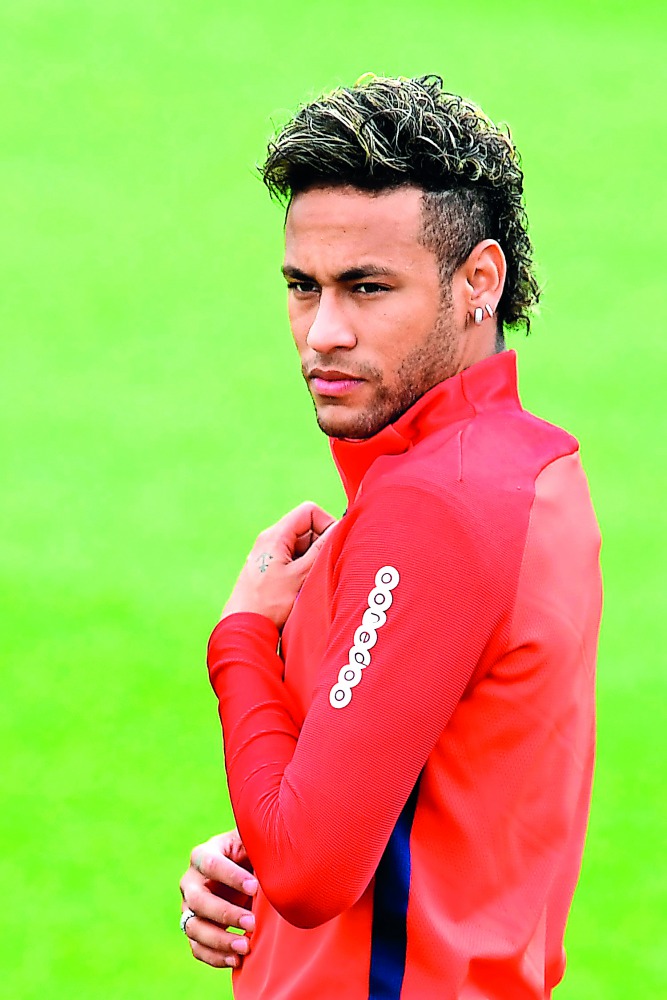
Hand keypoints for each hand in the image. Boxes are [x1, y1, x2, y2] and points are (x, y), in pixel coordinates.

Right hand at [180, 830, 257, 969]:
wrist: (248, 875)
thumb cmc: (252, 855)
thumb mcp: (254, 844)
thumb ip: (258, 843)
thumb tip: (272, 846)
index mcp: (203, 854)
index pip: (209, 864)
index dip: (231, 877)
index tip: (255, 887)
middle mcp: (191, 882)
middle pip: (198, 900)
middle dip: (225, 913)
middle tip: (252, 922)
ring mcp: (189, 908)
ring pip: (193, 927)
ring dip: (219, 940)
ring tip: (246, 947)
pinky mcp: (195, 929)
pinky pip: (197, 948)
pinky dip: (215, 957)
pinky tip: (236, 960)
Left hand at [222, 501, 335, 629]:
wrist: (243, 629)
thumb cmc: (269, 604)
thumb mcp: (301, 575)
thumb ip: (321, 549)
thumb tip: (339, 528)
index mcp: (275, 536)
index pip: (309, 512)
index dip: (327, 525)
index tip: (332, 547)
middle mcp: (269, 542)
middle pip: (307, 529)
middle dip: (320, 547)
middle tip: (322, 570)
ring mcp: (268, 557)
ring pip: (302, 548)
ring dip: (313, 563)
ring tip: (310, 584)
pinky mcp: (269, 572)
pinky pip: (293, 563)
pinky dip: (303, 572)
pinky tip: (302, 591)